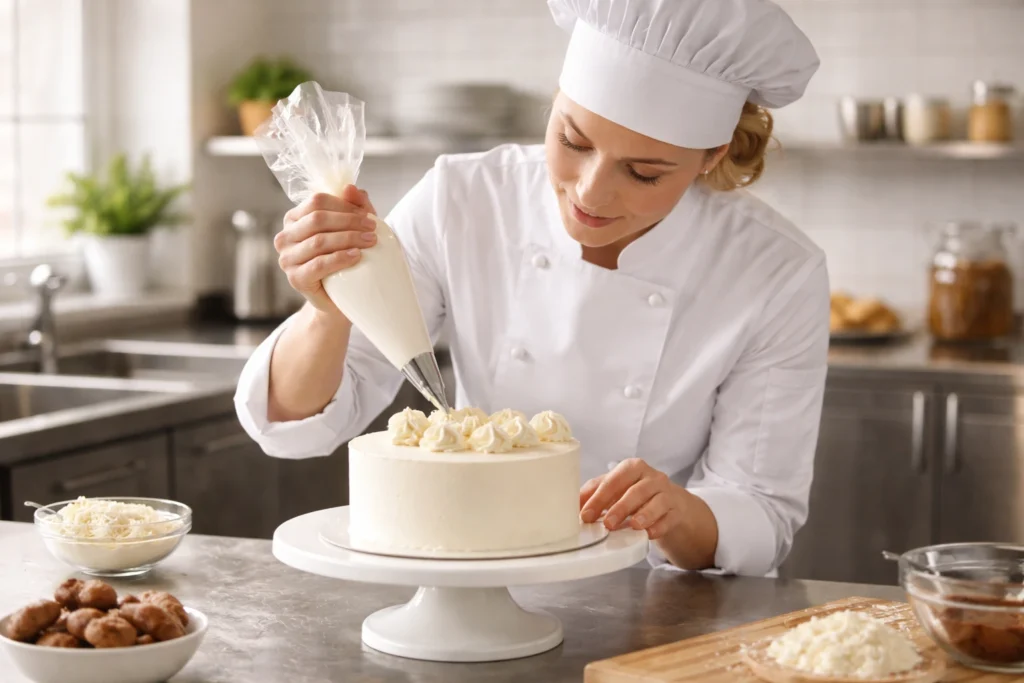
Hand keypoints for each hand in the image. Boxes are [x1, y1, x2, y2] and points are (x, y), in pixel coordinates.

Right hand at [275, 185, 378, 314]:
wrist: (341, 298)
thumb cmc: (346, 259)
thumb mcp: (353, 229)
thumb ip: (354, 207)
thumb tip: (351, 187)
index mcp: (294, 219)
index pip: (317, 201)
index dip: (345, 206)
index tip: (368, 216)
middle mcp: (285, 237)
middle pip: (317, 219)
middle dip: (349, 222)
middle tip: (373, 229)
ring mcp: (287, 258)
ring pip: (318, 241)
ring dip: (348, 238)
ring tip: (370, 242)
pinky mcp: (295, 279)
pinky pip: (318, 264)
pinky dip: (340, 258)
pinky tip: (357, 256)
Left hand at [579, 458, 683, 539]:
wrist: (672, 504)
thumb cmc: (637, 494)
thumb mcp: (616, 489)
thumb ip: (594, 493)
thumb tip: (572, 505)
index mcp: (632, 468)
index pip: (613, 480)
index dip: (598, 498)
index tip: (586, 515)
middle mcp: (652, 477)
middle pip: (636, 490)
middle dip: (620, 507)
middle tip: (607, 524)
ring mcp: (667, 493)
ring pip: (656, 502)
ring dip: (644, 514)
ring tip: (633, 526)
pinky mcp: (677, 510)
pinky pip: (669, 518)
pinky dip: (660, 526)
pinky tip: (650, 534)